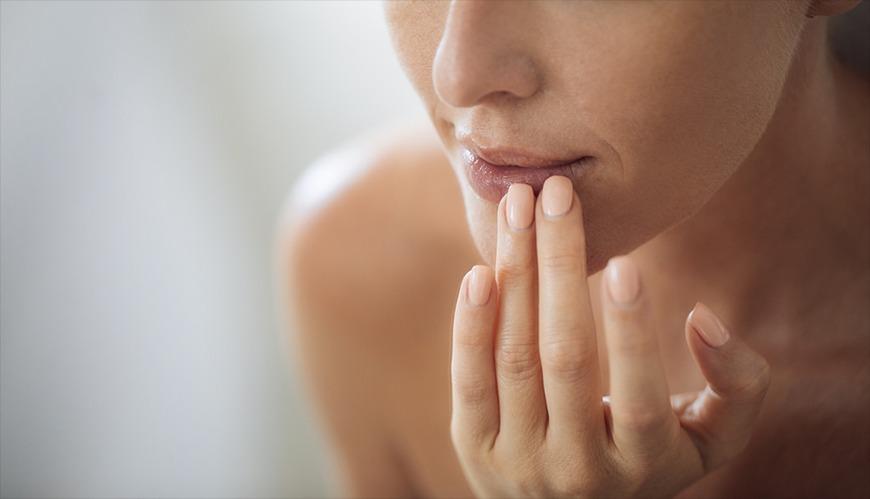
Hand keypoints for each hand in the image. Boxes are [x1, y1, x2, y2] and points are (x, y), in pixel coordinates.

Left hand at [450, 176, 770, 497]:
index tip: (623, 261)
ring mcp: (518, 460)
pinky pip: (468, 380)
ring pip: (514, 358)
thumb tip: (702, 318)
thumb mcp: (709, 437)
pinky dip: (471, 325)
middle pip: (564, 359)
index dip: (631, 330)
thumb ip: (736, 385)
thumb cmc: (649, 456)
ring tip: (518, 205)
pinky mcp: (474, 447)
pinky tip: (481, 270)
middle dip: (559, 267)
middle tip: (558, 193)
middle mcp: (577, 468)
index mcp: (642, 464)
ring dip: (514, 274)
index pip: (639, 396)